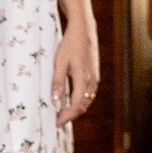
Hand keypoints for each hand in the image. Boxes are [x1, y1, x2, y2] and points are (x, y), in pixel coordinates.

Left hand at [52, 11, 100, 125]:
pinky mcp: (95, 74)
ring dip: (77, 109)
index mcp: (83, 78)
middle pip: (83, 105)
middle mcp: (92, 80)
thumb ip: (57, 81)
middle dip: (71, 115)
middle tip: (58, 119)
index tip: (57, 122)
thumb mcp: (59, 62)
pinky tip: (72, 100)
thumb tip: (55, 99)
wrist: (83, 30)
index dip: (67, 115)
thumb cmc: (70, 44)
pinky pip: (89, 94)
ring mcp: (95, 78)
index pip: (76, 104)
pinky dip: (82, 101)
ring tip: (63, 112)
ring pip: (88, 101)